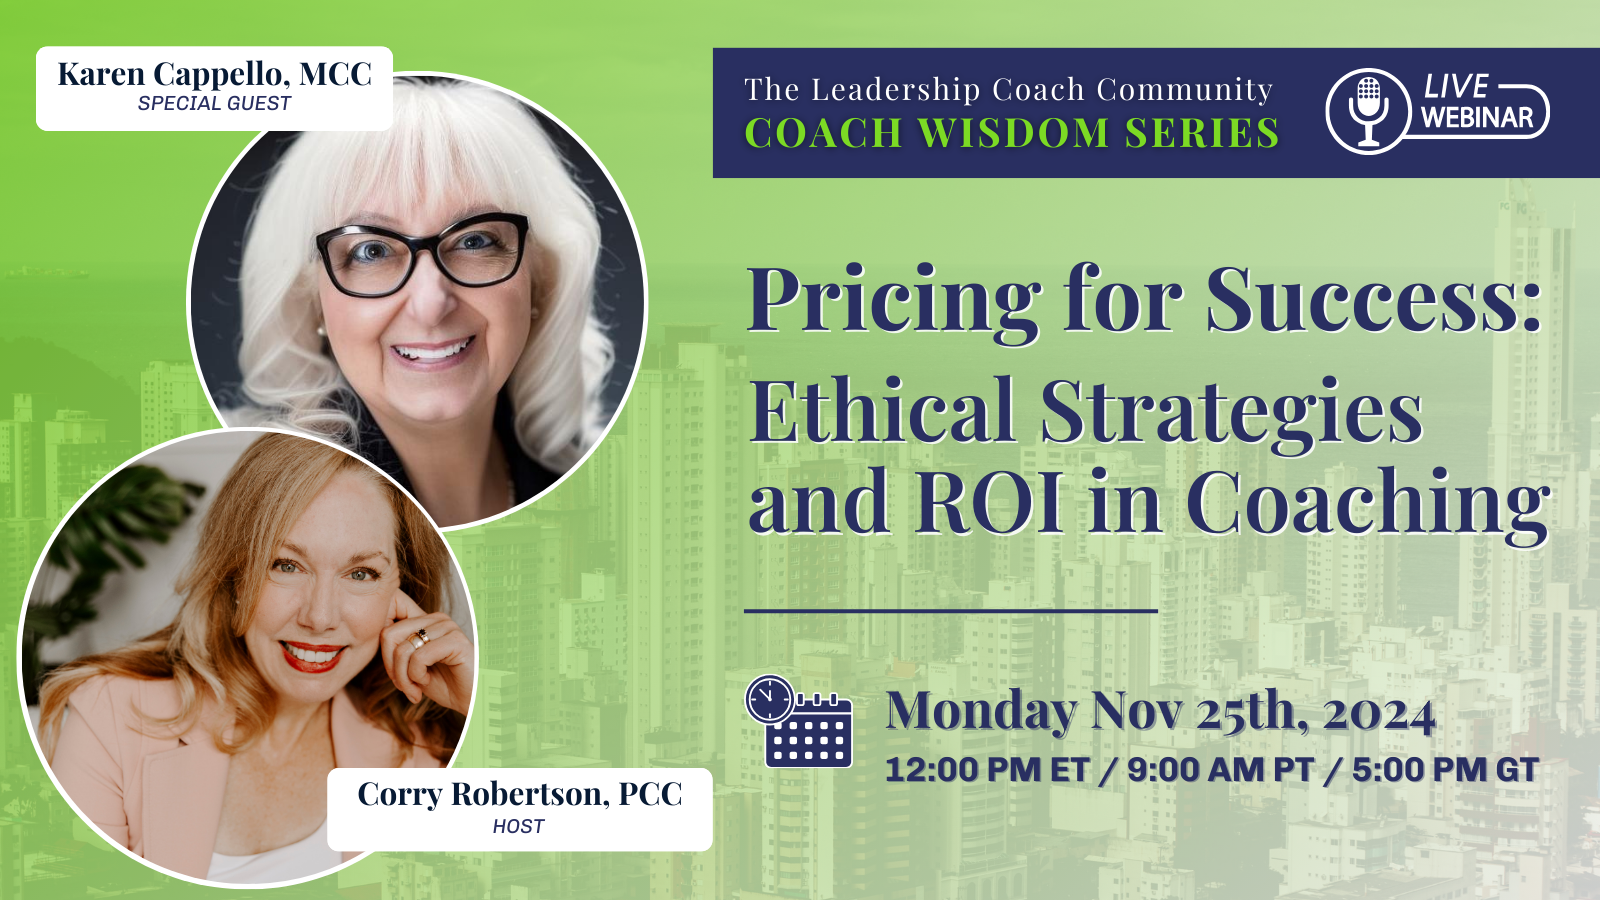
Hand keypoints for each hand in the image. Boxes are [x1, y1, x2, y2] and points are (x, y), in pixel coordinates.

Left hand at [380, 591, 473, 715]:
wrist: (472, 701)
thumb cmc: (445, 685)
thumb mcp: (413, 667)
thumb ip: (397, 651)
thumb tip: (371, 639)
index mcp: (425, 621)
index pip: (389, 621)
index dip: (383, 650)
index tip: (395, 675)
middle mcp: (436, 619)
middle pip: (389, 635)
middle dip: (391, 667)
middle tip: (404, 686)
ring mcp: (447, 628)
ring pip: (402, 649)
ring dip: (403, 677)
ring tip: (415, 689)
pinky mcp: (455, 641)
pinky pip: (419, 657)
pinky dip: (416, 677)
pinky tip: (426, 683)